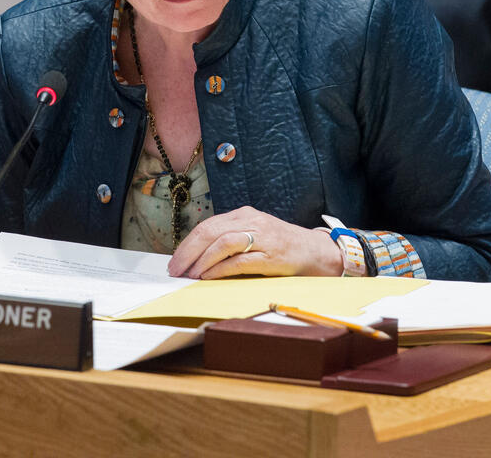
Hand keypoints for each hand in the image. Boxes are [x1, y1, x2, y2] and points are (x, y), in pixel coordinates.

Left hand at [167, 206, 343, 278]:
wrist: (315, 251)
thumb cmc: (281, 245)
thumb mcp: (254, 233)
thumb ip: (230, 238)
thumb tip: (198, 256)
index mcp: (244, 214)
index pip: (208, 225)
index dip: (187, 243)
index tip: (175, 260)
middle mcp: (251, 221)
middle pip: (211, 231)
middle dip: (188, 251)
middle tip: (175, 269)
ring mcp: (262, 238)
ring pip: (223, 243)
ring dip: (202, 260)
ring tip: (190, 274)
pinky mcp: (271, 256)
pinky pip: (239, 261)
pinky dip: (219, 269)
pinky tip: (208, 277)